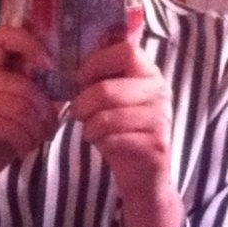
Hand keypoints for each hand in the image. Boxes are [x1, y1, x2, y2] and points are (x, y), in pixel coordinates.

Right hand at [0, 26, 58, 196]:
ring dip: (36, 128)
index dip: (30, 44)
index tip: (49, 67)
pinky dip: (23, 140)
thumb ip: (39, 92)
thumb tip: (70, 82)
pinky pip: (6, 125)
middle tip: (51, 127)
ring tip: (37, 140)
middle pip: (22, 83)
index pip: (5, 34)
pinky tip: (23, 149)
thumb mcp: (24, 112)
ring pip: (17, 106)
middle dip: (44, 109)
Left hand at [70, 40, 182, 226]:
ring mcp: (161, 119)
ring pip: (107, 117)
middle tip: (76, 111)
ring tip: (90, 129)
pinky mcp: (156, 145)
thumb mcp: (114, 100)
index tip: (81, 77)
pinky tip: (102, 144)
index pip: (126, 51)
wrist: (144, 175)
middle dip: (83, 102)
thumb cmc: (122, 131)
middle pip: (108, 88)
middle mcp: (160, 92)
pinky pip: (114, 139)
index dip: (97, 62)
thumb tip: (67, 60)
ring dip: (89, 126)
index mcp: (149, 73)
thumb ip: (101, 78)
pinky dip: (100, 142)